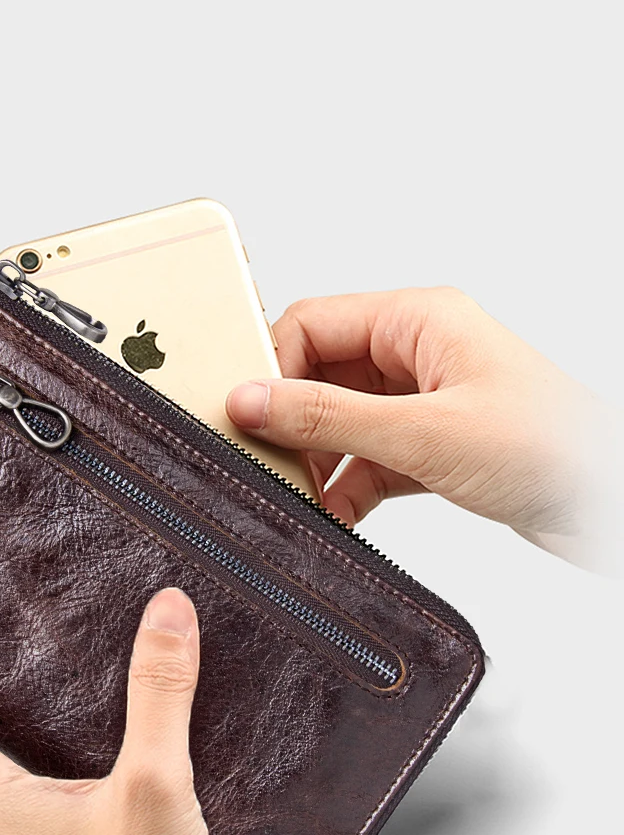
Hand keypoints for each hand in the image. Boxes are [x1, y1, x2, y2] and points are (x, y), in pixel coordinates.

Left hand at [0, 588, 237, 834]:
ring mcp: (47, 831)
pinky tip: (156, 722)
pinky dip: (118, 745)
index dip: (0, 647)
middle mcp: (8, 811)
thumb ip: (158, 693)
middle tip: (89, 615)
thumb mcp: (152, 784)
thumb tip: (165, 614)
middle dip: (57, 670)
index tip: (29, 603)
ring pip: (59, 746)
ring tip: (129, 655)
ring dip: (94, 710)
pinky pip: (91, 775)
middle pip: (21, 715)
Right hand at [226, 288, 611, 560]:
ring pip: (341, 421)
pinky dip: (347, 486)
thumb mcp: (421, 433)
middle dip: (293, 423)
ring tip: (303, 496)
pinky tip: (337, 513)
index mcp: (417, 320)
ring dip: (320, 461)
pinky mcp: (431, 445)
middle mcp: (417, 353)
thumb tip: (253, 401)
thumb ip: (328, 417)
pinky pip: (368, 458)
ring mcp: (423, 401)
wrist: (606, 498)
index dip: (272, 369)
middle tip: (269, 461)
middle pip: (321, 375)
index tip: (246, 414)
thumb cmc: (549, 447)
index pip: (312, 324)